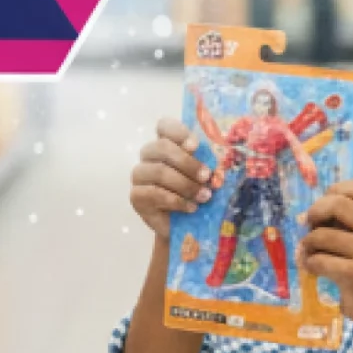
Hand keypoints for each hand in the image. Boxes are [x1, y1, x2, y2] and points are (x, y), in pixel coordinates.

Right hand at [130, 120, 207, 239]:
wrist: (184, 226)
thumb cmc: (195, 193)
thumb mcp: (204, 175)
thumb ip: (205, 161)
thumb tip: (216, 158)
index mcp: (165, 143)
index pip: (164, 126)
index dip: (179, 132)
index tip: (195, 146)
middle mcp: (148, 156)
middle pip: (162, 147)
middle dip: (188, 162)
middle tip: (207, 176)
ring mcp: (139, 175)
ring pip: (159, 171)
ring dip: (186, 184)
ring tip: (204, 196)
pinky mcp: (136, 196)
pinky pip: (155, 193)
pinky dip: (177, 201)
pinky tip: (191, 207)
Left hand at [300, 181, 352, 327]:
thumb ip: (347, 221)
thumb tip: (307, 214)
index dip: (331, 193)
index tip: (324, 211)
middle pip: (336, 203)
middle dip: (314, 213)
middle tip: (309, 228)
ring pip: (322, 235)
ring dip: (308, 244)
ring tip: (310, 252)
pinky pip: (319, 260)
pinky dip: (309, 263)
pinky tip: (313, 268)